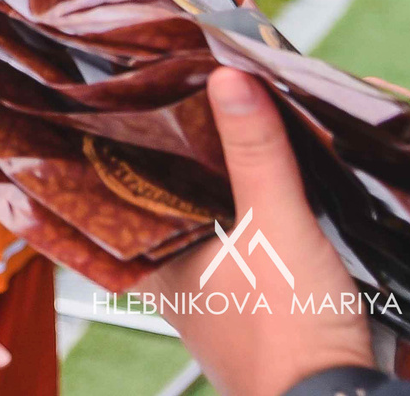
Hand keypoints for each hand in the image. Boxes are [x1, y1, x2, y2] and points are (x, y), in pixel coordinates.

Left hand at [141, 68, 371, 395]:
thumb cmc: (289, 331)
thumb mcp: (276, 227)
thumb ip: (255, 153)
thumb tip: (228, 77)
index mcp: (152, 263)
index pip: (119, 188)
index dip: (124, 143)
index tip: (128, 95)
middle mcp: (170, 280)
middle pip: (166, 199)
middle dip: (177, 153)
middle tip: (181, 92)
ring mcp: (211, 296)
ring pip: (205, 220)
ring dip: (217, 181)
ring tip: (221, 118)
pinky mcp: (253, 305)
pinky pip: (239, 242)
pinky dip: (247, 211)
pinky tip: (264, 181)